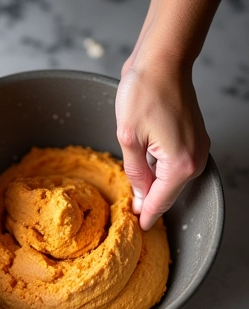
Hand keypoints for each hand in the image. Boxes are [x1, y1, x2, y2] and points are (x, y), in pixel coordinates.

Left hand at [116, 56, 209, 230]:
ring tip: (133, 203)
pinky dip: (160, 175)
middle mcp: (194, 159)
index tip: (136, 230)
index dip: (145, 218)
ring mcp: (197, 148)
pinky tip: (144, 178)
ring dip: (154, 190)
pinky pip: (175, 167)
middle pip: (168, 194)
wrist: (163, 60)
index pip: (159, 202)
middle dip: (149, 206)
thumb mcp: (129, 139)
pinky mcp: (192, 139)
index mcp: (179, 164)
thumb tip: (138, 199)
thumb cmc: (145, 92)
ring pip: (172, 181)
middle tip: (130, 221)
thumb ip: (135, 173)